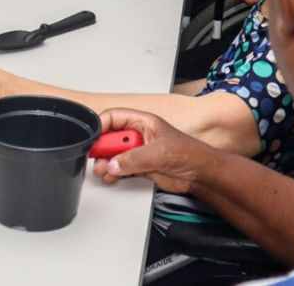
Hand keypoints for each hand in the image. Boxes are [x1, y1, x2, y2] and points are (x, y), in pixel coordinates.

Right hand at [92, 108, 215, 193]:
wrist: (201, 175)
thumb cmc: (190, 153)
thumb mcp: (159, 153)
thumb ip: (134, 158)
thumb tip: (113, 163)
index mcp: (143, 122)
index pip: (114, 117)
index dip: (101, 125)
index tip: (93, 137)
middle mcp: (138, 135)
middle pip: (111, 137)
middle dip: (101, 148)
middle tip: (96, 157)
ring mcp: (139, 151)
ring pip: (114, 154)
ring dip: (106, 162)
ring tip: (103, 170)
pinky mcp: (140, 167)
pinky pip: (121, 167)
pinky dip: (113, 172)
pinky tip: (111, 175)